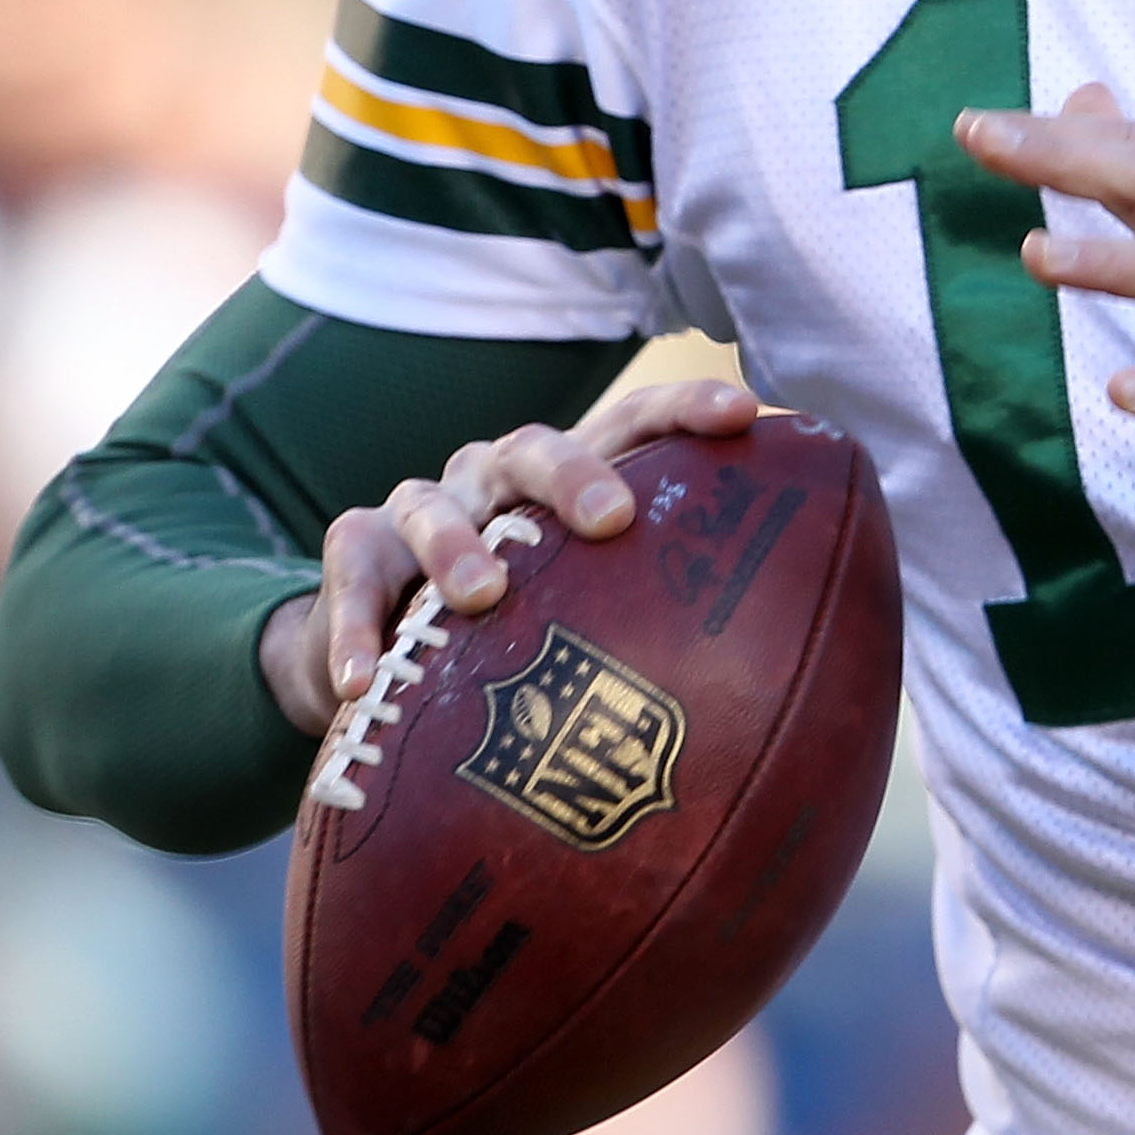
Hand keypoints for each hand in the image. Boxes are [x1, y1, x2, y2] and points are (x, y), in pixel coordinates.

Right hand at [256, 377, 760, 735]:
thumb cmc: (516, 638)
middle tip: (612, 520)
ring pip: (434, 504)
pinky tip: (365, 679)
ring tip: (481, 597)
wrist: (384, 655)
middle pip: (535, 448)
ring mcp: (421, 510)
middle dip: (575, 473)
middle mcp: (496, 480)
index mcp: (567, 485)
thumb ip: (658, 639)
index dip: (687, 411)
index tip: (747, 414)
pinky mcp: (358, 554)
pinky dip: (356, 625)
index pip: (635, 426)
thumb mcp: (585, 625)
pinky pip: (351, 576)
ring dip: (456, 546)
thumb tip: (783, 723)